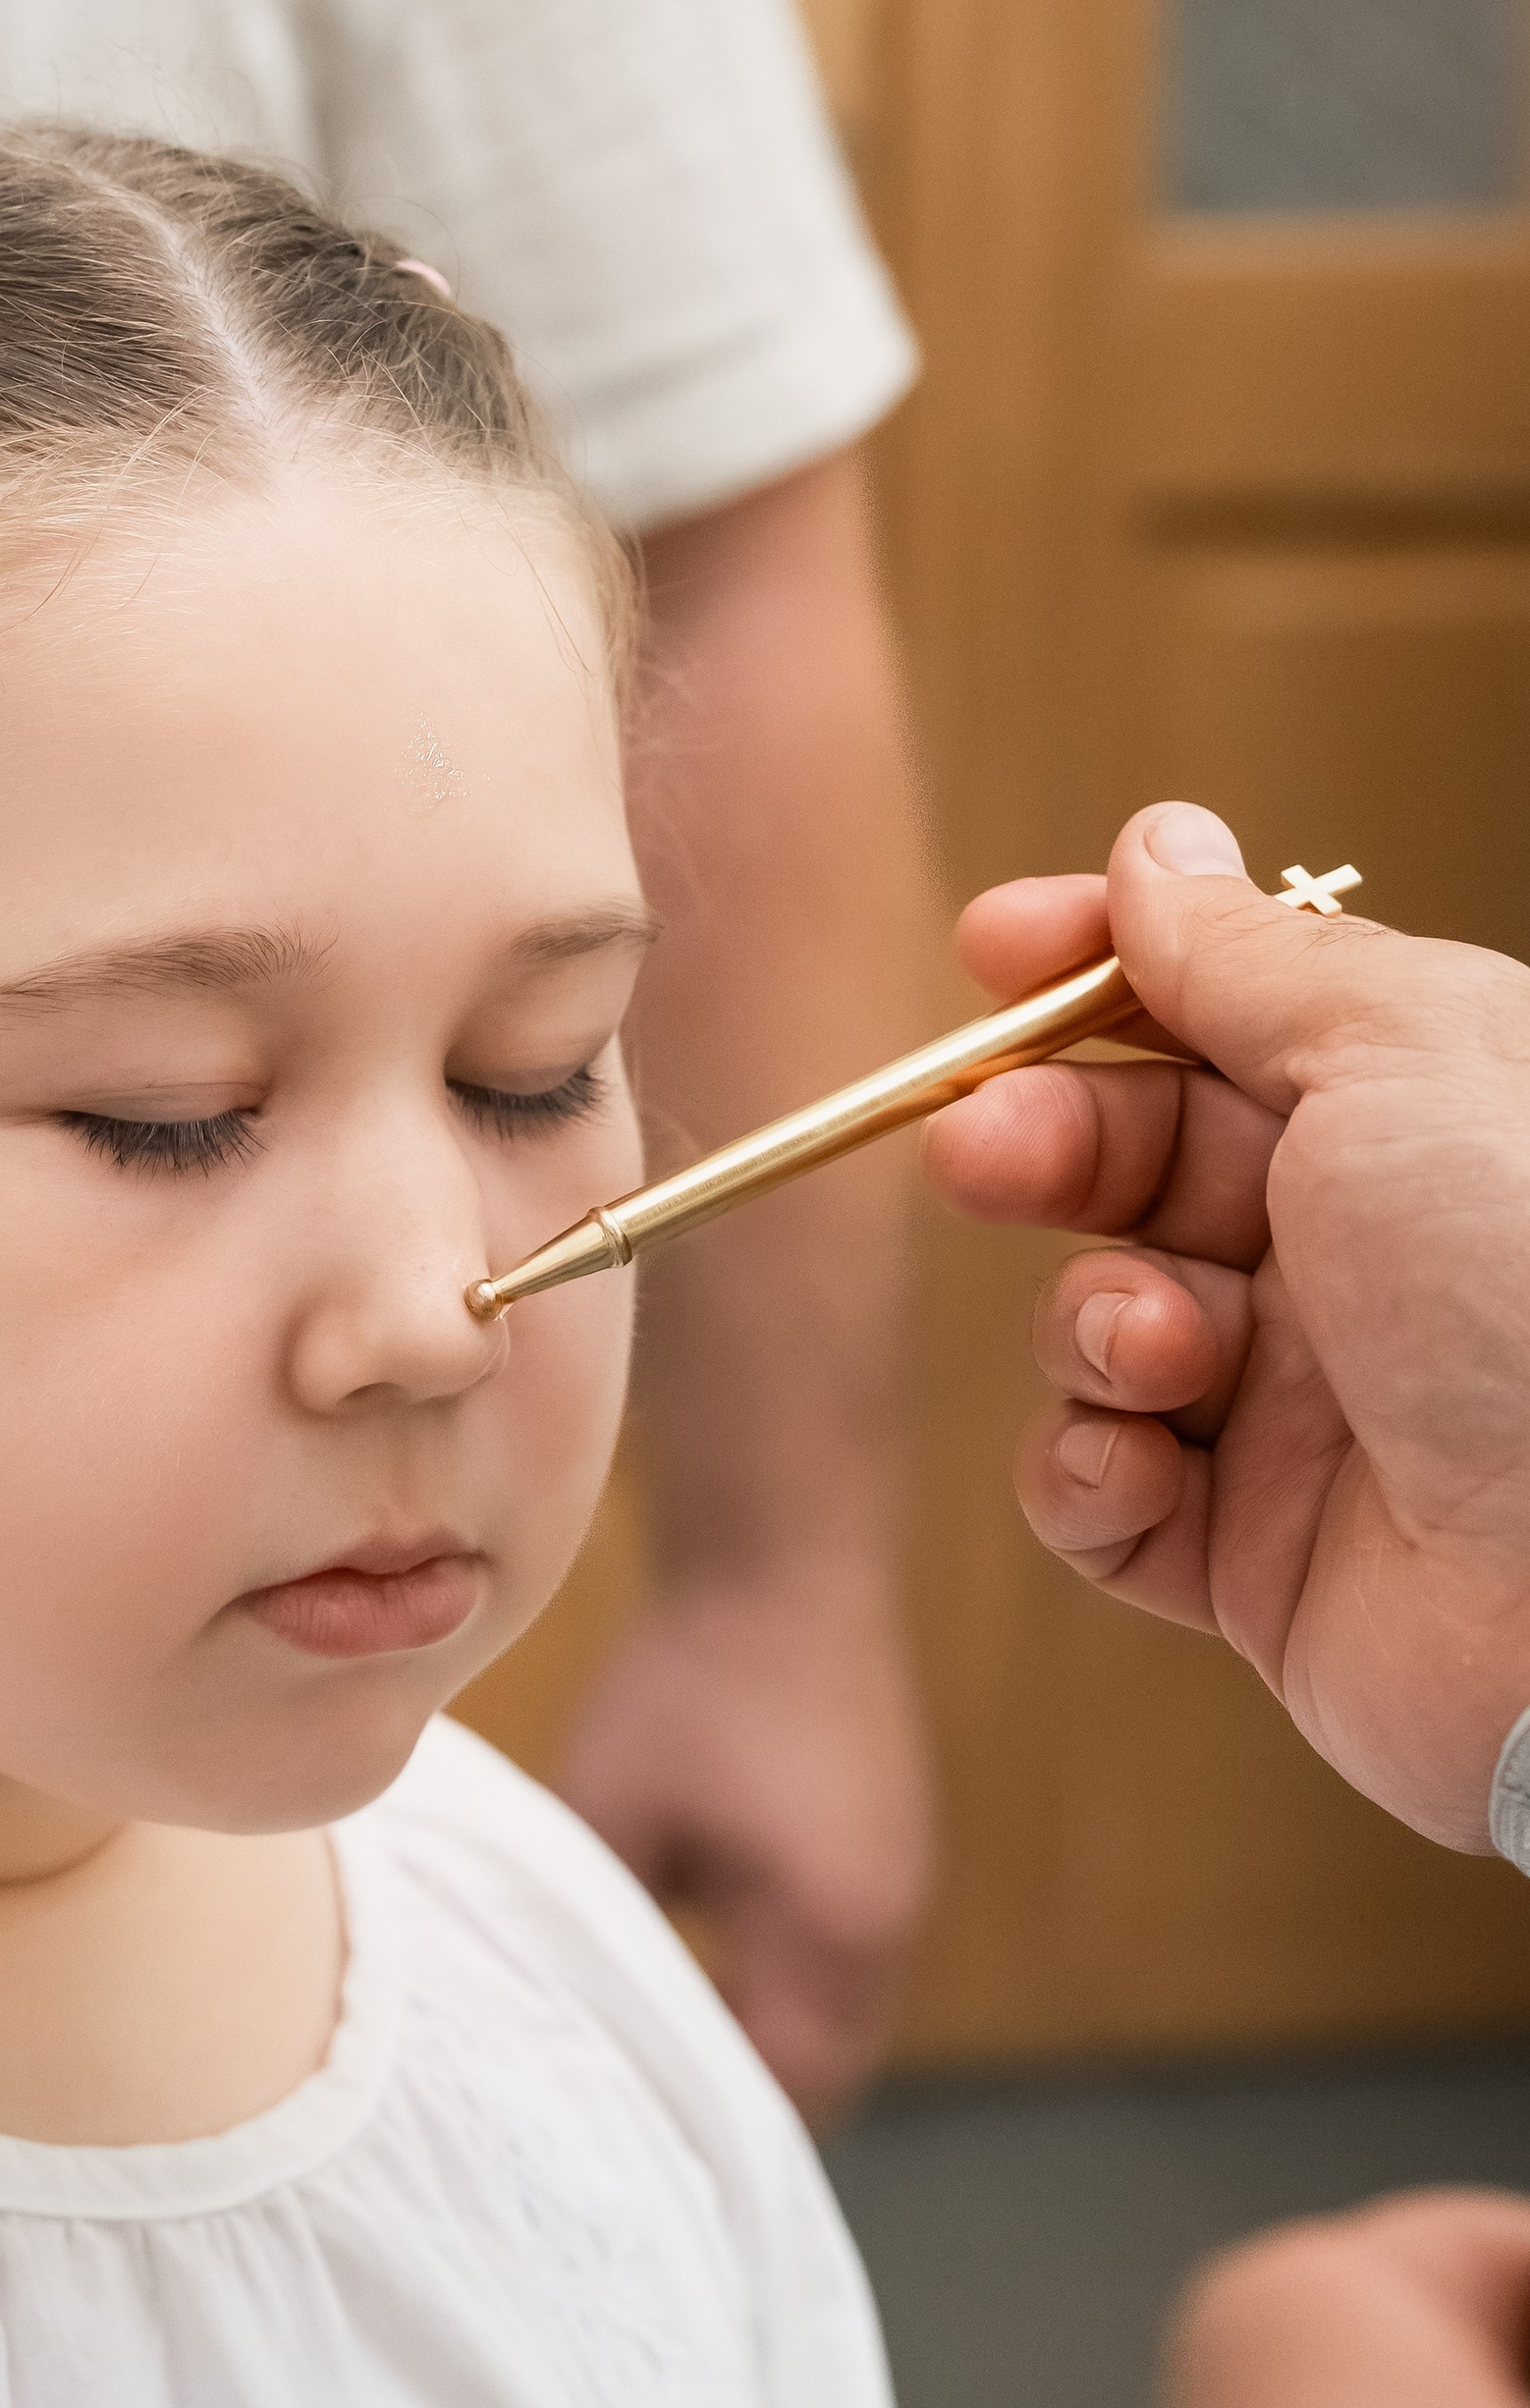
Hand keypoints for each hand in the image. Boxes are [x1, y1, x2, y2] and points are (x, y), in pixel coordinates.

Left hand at [560, 1553, 934, 2125]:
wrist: (781, 1556)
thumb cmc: (691, 1685)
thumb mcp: (613, 1816)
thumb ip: (595, 1923)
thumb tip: (563, 2006)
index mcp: (833, 1935)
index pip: (786, 2086)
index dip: (713, 2124)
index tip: (636, 2154)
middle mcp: (887, 1924)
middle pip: (826, 2066)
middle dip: (742, 2097)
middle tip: (645, 2124)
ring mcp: (894, 1880)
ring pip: (835, 2013)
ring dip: (764, 2037)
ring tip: (665, 2059)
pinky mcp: (878, 1843)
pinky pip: (837, 1957)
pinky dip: (780, 1983)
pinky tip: (706, 1972)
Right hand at [921, 802, 1529, 1848]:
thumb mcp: (1398, 1053)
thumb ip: (1251, 956)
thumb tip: (1158, 848)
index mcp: (1425, 1113)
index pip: (1232, 1010)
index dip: (1101, 971)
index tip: (990, 949)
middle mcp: (1370, 1253)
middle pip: (1143, 1158)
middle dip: (1047, 1140)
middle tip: (981, 1147)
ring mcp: (1310, 1408)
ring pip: (1106, 1324)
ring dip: (1093, 1323)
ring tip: (1160, 1350)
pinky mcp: (1259, 1559)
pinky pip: (1106, 1493)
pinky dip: (1092, 1473)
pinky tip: (1144, 1466)